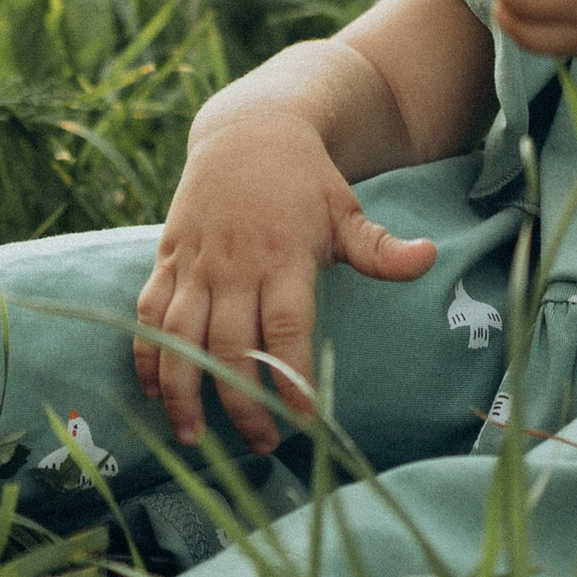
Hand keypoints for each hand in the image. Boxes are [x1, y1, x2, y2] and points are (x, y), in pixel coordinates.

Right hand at [133, 108, 435, 451]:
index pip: (286, 329)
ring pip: (178, 337)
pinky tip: (153, 393)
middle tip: (261, 445)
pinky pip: (148, 313)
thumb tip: (430, 258)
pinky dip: (146, 354)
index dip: (292, 378)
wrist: (247, 131)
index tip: (304, 421)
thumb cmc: (305, 181)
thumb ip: (380, 248)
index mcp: (283, 258)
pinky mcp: (168, 260)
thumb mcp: (346, 210)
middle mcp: (234, 266)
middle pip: (228, 346)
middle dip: (241, 402)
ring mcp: (196, 265)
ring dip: (183, 391)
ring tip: (193, 438)